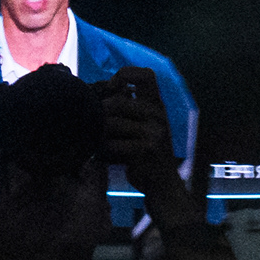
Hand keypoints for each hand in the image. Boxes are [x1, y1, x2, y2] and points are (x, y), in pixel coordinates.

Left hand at [94, 69, 193, 222]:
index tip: (113, 88)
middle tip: (96, 127)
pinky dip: (102, 150)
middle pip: (116, 101)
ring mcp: (154, 131)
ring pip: (110, 123)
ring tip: (99, 143)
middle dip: (100, 115)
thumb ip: (130, 108)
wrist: (163, 185)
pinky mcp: (145, 149)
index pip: (146, 74)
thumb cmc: (146, 154)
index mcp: (157, 105)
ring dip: (99, 135)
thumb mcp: (144, 126)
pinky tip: (103, 156)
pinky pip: (112, 143)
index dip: (125, 74)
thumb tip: (103, 90)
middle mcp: (158, 114)